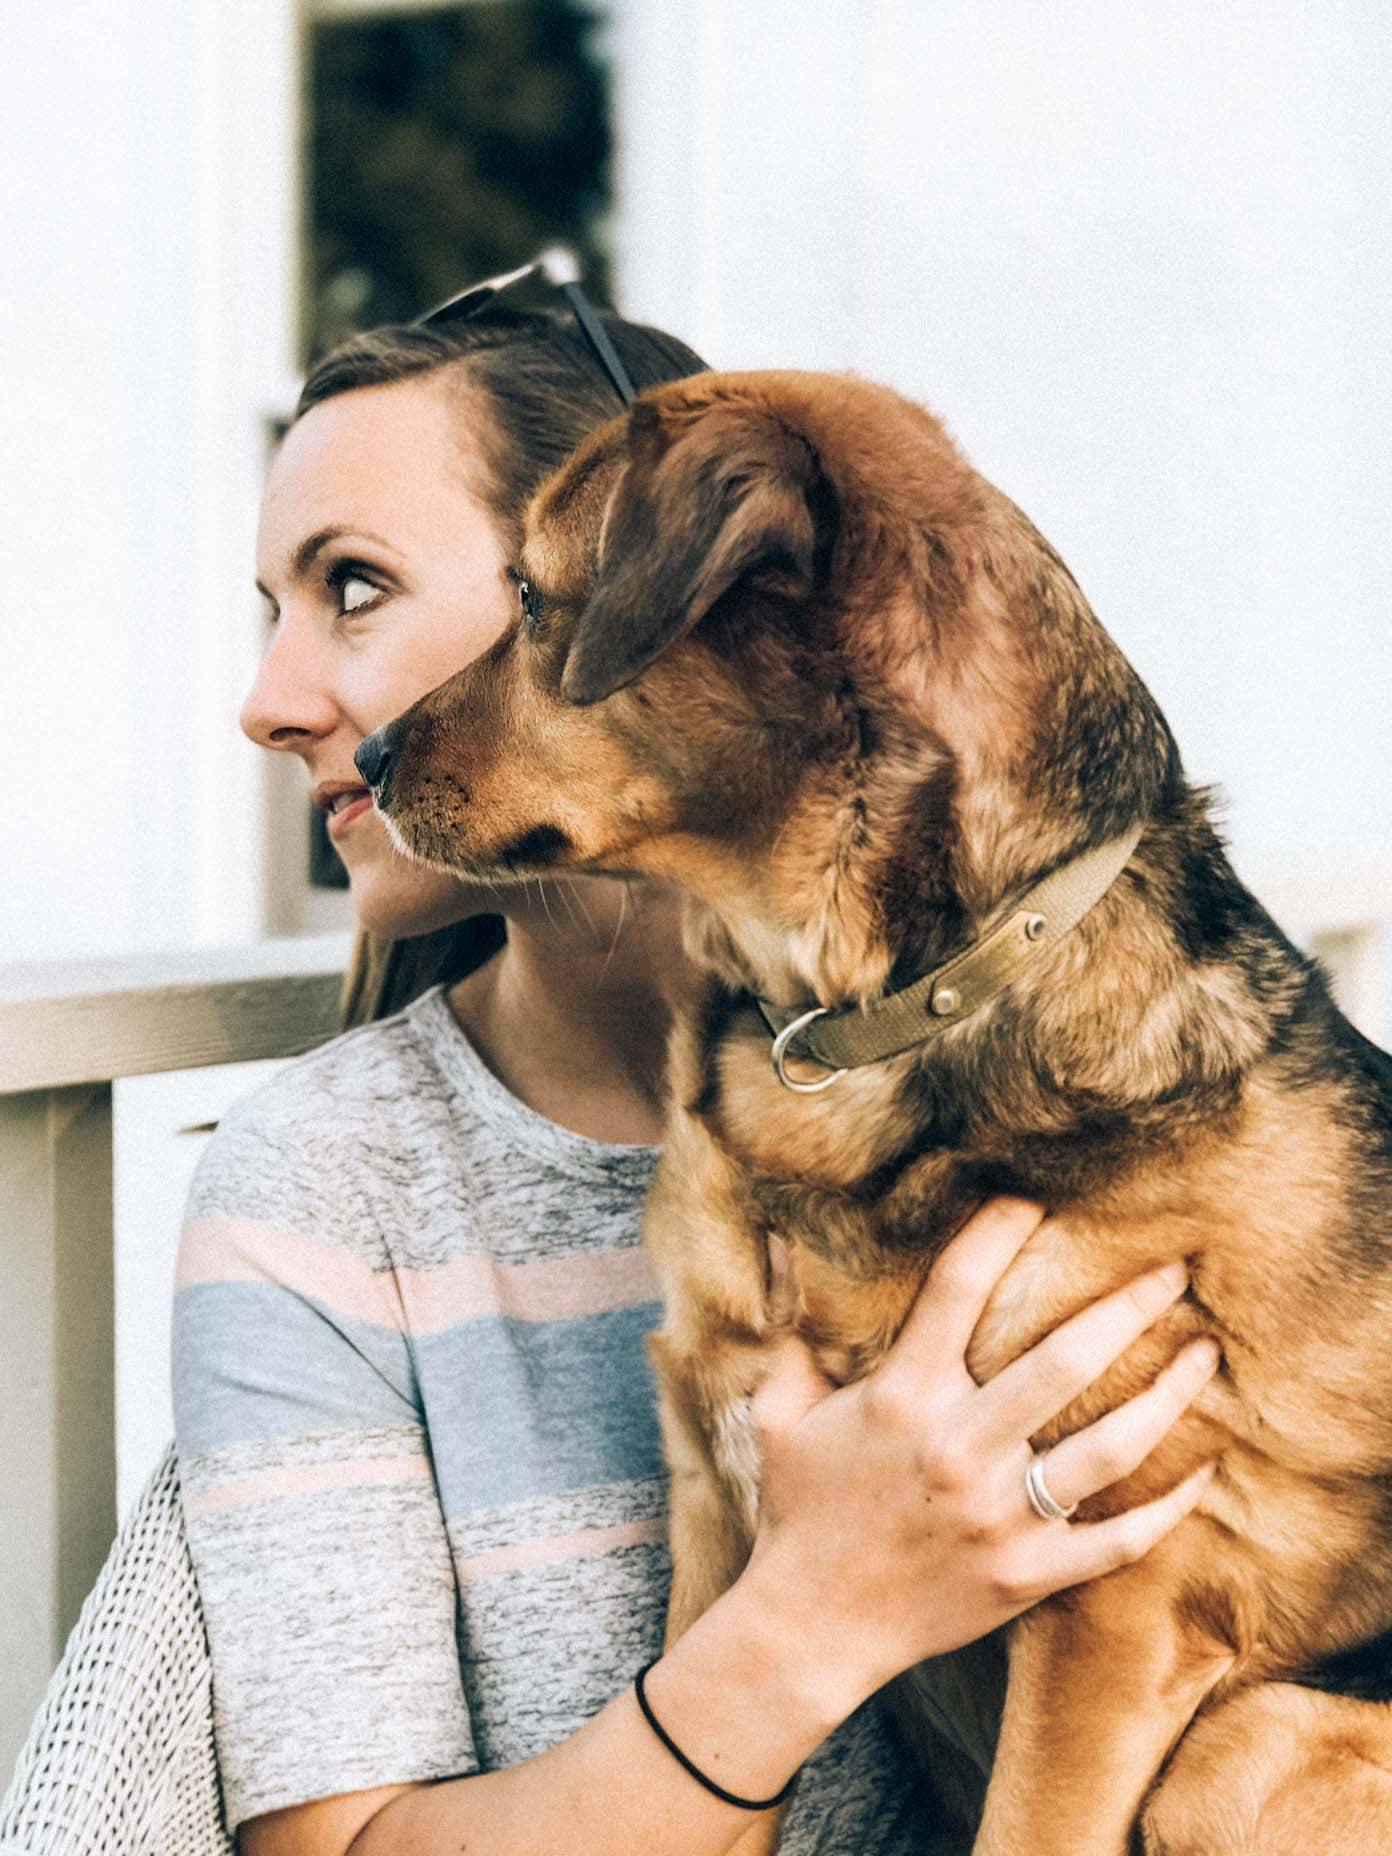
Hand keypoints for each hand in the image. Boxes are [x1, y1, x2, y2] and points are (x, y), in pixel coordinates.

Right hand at [740, 1197, 1217, 1712]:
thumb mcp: (780, 1413)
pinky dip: (1171, 1507)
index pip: (958, 1287)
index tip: (1036, 1198)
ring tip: (1204, 1353)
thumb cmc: (800, 1509)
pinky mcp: (1027, 1575)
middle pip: (1065, 1360)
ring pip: (1110, 1447)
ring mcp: (999, 1516)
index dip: (999, 1231)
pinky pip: (1119, 1540)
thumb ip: (794, 1332)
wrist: (811, 1625)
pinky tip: (1204, 1470)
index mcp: (901, 1397)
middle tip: (1173, 1268)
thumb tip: (784, 1246)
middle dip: (1128, 1306)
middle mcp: (958, 1448)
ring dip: (1168, 1395)